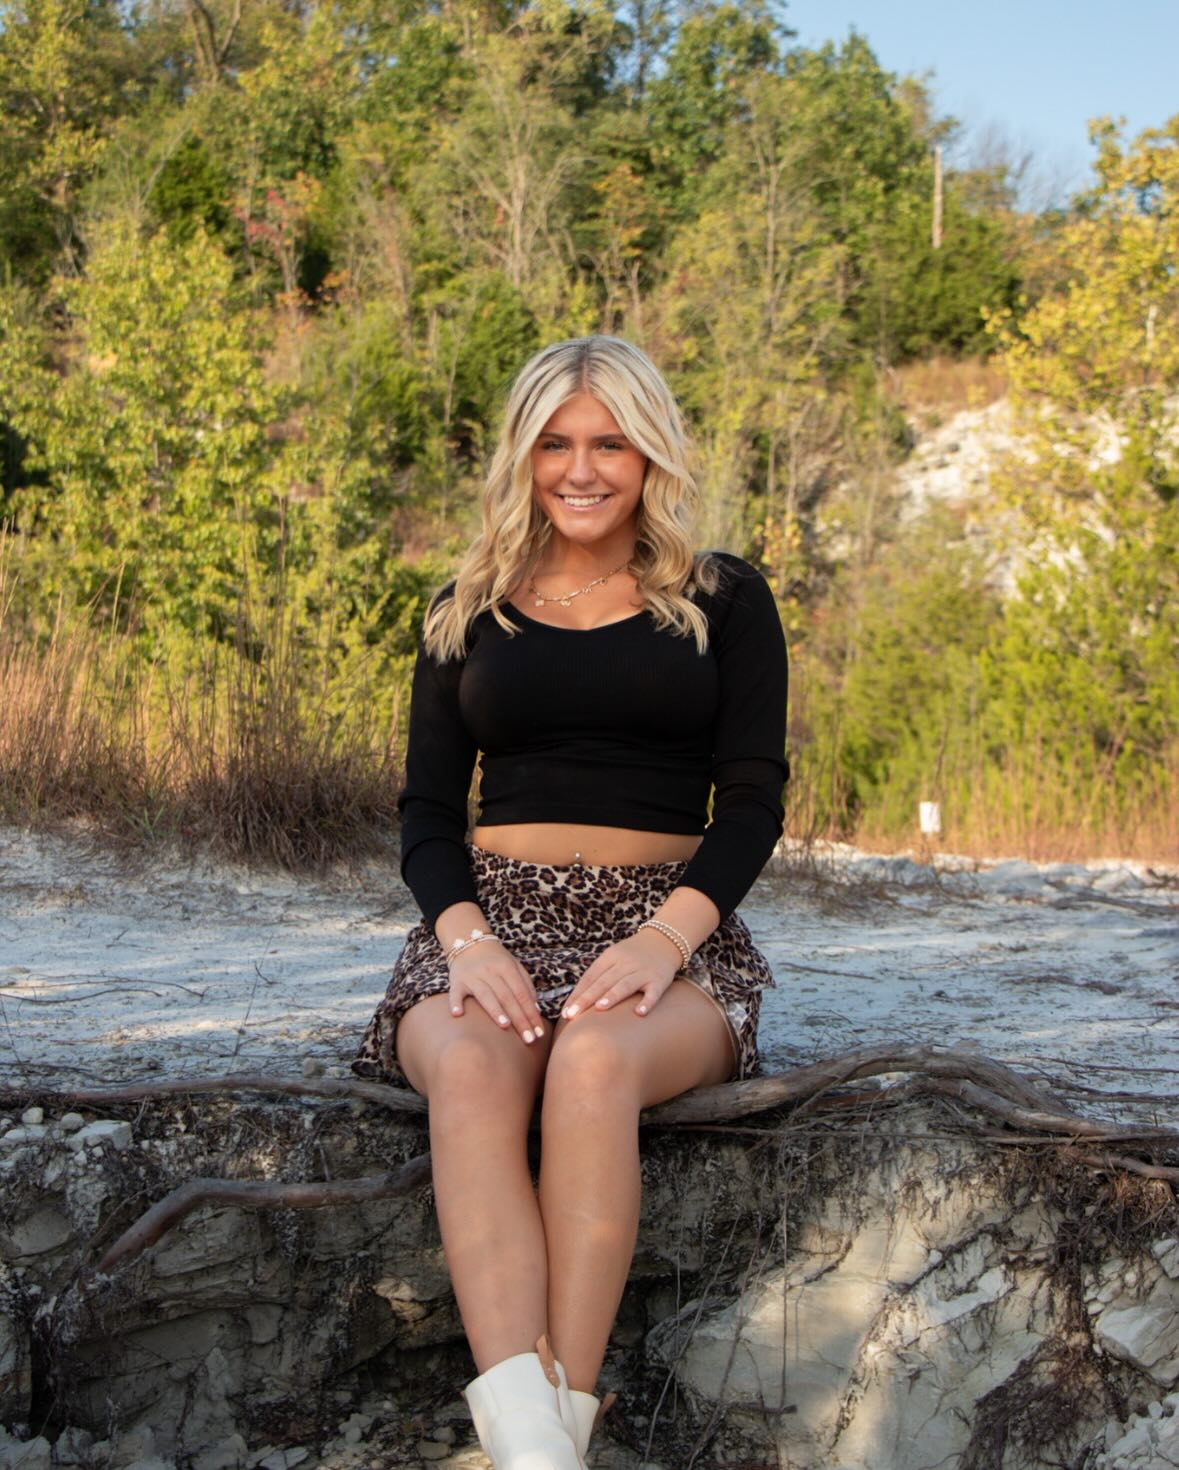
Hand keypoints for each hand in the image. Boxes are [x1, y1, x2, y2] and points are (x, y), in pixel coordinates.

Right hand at [447, 939, 545, 1043]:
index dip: (531, 1013)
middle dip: (519, 1019)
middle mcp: (490, 971)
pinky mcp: (456, 981)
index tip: (539, 1032)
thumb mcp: (514, 966)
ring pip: (485, 995)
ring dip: (495, 1010)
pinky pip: (455, 992)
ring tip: (506, 1026)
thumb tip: (535, 1010)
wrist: (468, 941)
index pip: (522, 993)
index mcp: (507, 968)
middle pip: (507, 997)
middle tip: (529, 1039)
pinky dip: (455, 1002)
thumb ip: (526, 985)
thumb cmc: (496, 959)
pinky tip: (458, 1014)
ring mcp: (472, 976)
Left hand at [561, 930, 680, 1020]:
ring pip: (625, 984)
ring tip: (599, 1008)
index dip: (577, 994)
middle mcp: (625, 963)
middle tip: (572, 1015)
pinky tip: (640, 1013)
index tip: (565, 1012)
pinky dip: (647, 1002)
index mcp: (609, 957)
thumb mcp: (613, 958)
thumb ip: (598, 976)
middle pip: (603, 981)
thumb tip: (575, 1002)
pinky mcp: (660, 980)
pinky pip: (653, 992)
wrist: (664, 940)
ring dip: (612, 996)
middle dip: (586, 999)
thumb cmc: (632, 956)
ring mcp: (643, 971)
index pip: (590, 977)